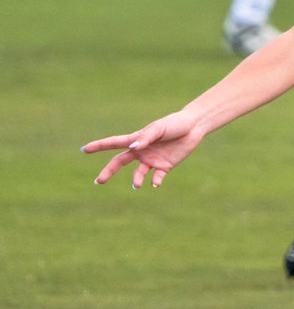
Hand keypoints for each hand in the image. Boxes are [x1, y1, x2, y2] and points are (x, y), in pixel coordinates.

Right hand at [82, 110, 205, 188]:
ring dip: (136, 180)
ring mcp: (152, 160)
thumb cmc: (174, 124)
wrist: (194, 127)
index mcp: (136, 139)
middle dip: (108, 172)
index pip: (113, 143)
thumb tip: (131, 148)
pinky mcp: (165, 167)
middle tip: (98, 181)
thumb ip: (145, 138)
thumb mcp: (159, 129)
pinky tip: (155, 182)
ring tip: (137, 185)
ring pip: (138, 173)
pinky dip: (155, 181)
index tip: (84, 150)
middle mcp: (141, 151)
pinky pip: (157, 177)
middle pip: (120, 163)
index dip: (98, 146)